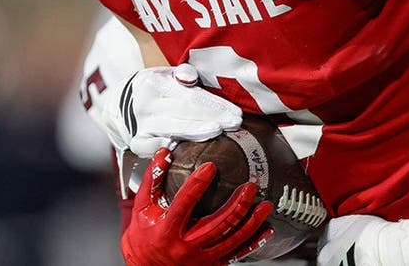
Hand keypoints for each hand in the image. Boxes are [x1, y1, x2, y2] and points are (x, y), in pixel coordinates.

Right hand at [100, 63, 242, 156]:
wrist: (119, 106)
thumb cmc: (154, 89)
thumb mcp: (165, 74)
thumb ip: (182, 73)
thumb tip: (190, 78)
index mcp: (153, 83)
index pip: (190, 95)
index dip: (215, 104)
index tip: (235, 111)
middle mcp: (145, 104)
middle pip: (185, 111)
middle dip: (212, 117)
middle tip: (235, 123)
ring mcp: (140, 124)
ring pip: (172, 129)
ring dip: (197, 132)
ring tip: (218, 132)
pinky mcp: (136, 142)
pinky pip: (151, 147)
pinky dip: (166, 149)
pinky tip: (184, 151)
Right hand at [120, 147, 273, 265]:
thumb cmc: (144, 238)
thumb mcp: (142, 209)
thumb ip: (153, 180)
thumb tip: (163, 154)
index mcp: (167, 230)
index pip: (184, 204)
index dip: (197, 184)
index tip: (210, 167)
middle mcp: (186, 245)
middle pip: (217, 224)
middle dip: (237, 205)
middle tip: (250, 188)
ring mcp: (201, 257)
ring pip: (231, 239)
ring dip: (251, 222)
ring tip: (265, 205)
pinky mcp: (212, 264)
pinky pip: (237, 254)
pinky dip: (254, 242)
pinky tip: (266, 229)